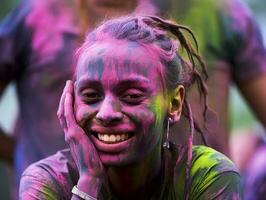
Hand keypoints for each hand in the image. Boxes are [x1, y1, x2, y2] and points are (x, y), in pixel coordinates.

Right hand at [57, 80, 104, 195]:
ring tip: (69, 84)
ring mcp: (70, 133)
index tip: (74, 93)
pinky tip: (69, 93)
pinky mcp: (73, 134)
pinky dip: (67, 103)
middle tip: (69, 85)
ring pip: (63, 111)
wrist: (92, 174)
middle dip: (66, 97)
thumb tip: (107, 130)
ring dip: (66, 96)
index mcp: (74, 136)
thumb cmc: (97, 162)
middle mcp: (69, 133)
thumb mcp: (95, 145)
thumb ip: (96, 137)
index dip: (69, 104)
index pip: (69, 116)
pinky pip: (67, 115)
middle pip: (63, 111)